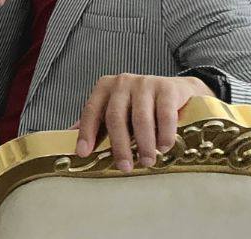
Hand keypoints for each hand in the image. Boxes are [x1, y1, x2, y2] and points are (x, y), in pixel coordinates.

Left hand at [75, 74, 212, 170]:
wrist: (177, 91)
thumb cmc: (142, 106)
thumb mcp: (119, 111)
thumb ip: (99, 124)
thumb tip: (73, 145)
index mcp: (105, 87)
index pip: (91, 111)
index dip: (86, 133)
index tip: (83, 153)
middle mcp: (122, 82)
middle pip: (115, 117)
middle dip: (119, 146)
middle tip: (125, 167)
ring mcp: (145, 83)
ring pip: (140, 118)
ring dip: (144, 144)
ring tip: (147, 161)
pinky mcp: (167, 88)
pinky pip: (164, 115)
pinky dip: (164, 134)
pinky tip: (164, 146)